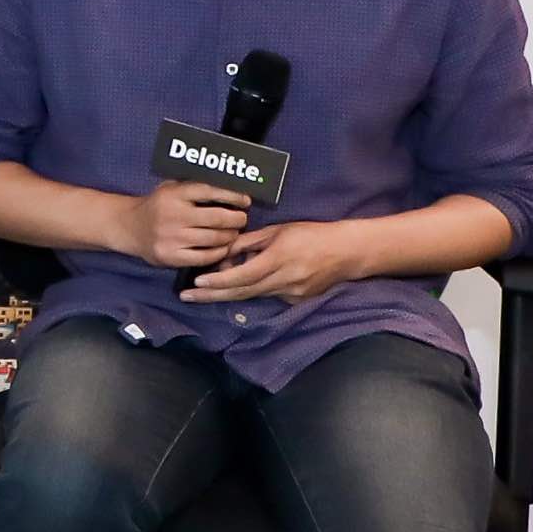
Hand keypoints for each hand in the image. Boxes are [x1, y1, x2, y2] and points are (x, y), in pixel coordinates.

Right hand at [115, 180, 252, 271]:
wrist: (129, 227)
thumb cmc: (158, 206)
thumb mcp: (171, 189)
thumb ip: (195, 188)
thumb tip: (233, 189)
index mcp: (173, 194)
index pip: (210, 191)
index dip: (233, 196)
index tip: (245, 201)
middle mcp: (172, 215)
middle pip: (217, 218)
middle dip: (237, 219)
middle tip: (241, 219)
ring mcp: (171, 238)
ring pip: (215, 239)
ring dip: (230, 236)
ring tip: (232, 233)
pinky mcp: (171, 257)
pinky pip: (206, 257)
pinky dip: (219, 252)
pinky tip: (221, 247)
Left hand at [182, 218, 376, 307]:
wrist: (347, 252)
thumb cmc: (312, 234)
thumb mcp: (278, 231)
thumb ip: (249, 242)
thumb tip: (223, 250)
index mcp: (278, 259)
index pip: (242, 275)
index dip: (218, 280)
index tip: (196, 283)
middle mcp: (283, 280)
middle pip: (241, 292)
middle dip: (211, 295)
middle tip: (185, 298)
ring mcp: (290, 293)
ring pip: (252, 296)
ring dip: (227, 294)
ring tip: (201, 293)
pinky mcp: (296, 300)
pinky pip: (267, 296)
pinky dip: (250, 291)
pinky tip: (235, 288)